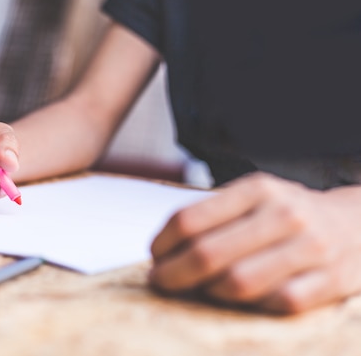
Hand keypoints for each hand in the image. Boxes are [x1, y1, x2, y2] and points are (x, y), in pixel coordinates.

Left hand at [149, 172, 360, 312]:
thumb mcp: (254, 197)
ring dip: (208, 292)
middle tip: (160, 281)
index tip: (155, 256)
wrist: (358, 223)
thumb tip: (163, 249)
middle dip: (173, 274)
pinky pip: (277, 303)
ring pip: (238, 283)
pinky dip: (251, 306)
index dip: (163, 244)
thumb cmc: (289, 214)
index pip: (190, 219)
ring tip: (199, 290)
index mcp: (257, 189)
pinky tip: (240, 300)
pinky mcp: (332, 280)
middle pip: (208, 254)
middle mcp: (284, 214)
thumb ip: (214, 215)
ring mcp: (311, 248)